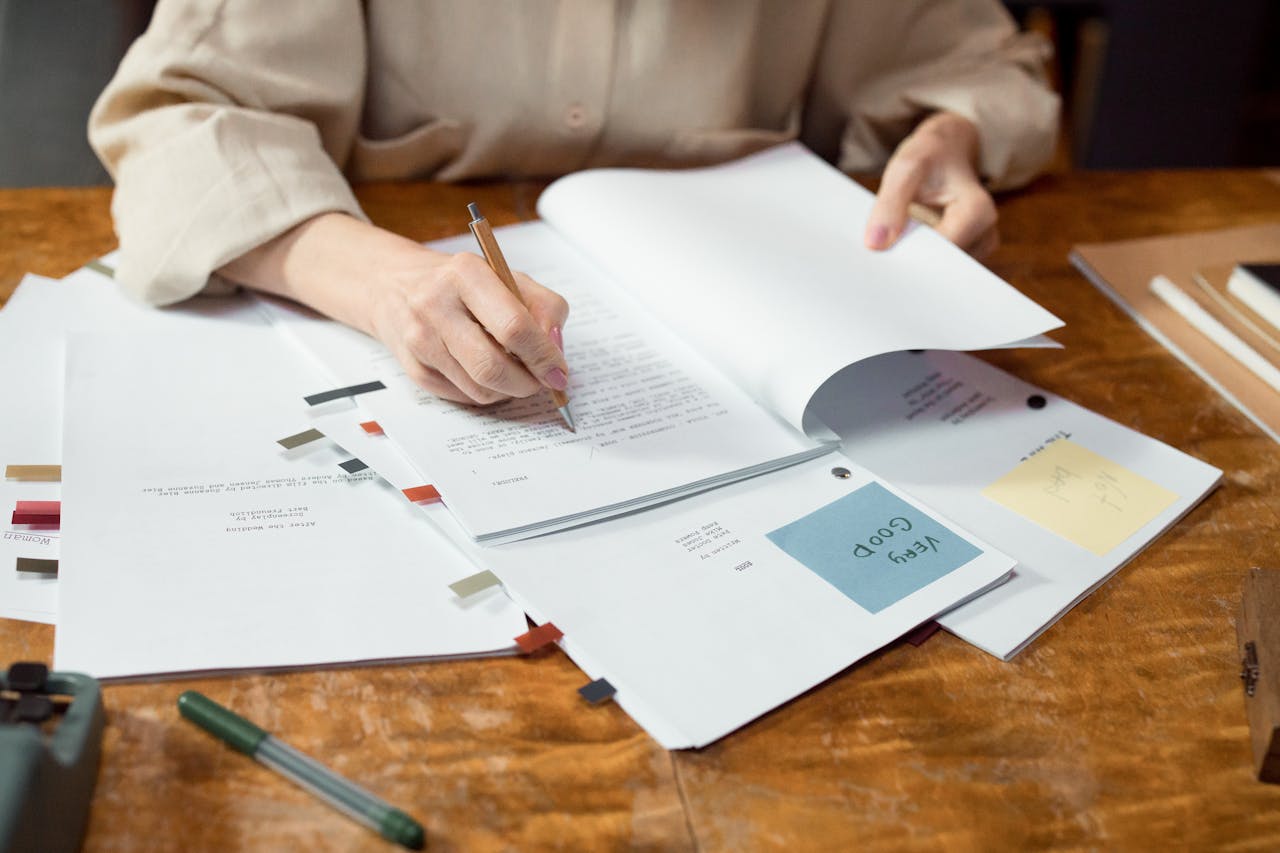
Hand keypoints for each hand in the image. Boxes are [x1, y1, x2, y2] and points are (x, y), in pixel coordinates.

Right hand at [219, 213, 569, 404]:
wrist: (393, 284)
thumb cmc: (460, 284)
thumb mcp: (506, 277)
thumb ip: (542, 307)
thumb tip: (556, 350)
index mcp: (466, 274)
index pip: (514, 326)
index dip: (544, 356)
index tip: (560, 372)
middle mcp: (436, 304)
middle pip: (493, 366)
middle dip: (527, 383)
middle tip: (541, 382)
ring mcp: (419, 339)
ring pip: (479, 389)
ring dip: (508, 391)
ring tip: (515, 374)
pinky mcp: (412, 367)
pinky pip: (462, 397)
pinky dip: (485, 393)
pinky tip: (486, 374)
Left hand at [864, 112, 998, 258]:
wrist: (947, 150)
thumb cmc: (931, 155)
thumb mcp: (907, 168)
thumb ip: (890, 204)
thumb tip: (875, 244)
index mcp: (977, 212)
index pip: (940, 253)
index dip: (910, 255)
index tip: (883, 252)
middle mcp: (985, 233)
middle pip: (943, 267)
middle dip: (912, 263)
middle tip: (882, 256)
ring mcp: (978, 246)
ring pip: (941, 271)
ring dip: (916, 263)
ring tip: (894, 245)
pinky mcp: (967, 252)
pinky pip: (941, 267)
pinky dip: (921, 260)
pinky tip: (905, 247)